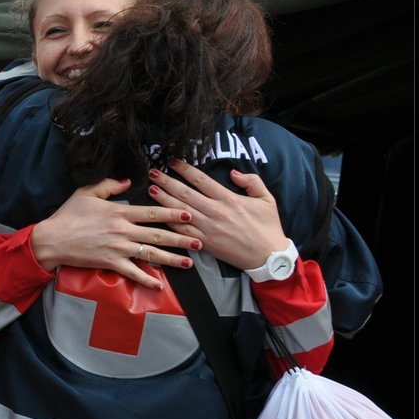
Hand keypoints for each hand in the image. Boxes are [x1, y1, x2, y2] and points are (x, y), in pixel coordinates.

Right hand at [27, 177, 198, 287]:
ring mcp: (118, 248)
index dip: (172, 212)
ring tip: (189, 262)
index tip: (189, 214)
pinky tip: (160, 285)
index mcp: (119, 211)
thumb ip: (108, 185)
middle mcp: (123, 230)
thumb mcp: (86, 192)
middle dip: (181, 238)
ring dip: (172, 258)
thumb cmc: (68, 215)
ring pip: (151, 254)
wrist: (52, 239)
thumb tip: (127, 181)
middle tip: (199, 241)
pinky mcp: (111, 263)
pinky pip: (133, 273)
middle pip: (158, 234)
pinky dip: (147, 280)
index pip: (152, 212)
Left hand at [147, 160, 287, 271]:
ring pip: (180, 211)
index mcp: (229, 199)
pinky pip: (183, 231)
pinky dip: (170, 223)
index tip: (173, 162)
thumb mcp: (267, 199)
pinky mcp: (204, 243)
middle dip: (167, 182)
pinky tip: (158, 215)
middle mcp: (215, 212)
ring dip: (163, 200)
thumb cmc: (268, 227)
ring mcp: (208, 228)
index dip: (185, 170)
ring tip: (151, 189)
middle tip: (153, 172)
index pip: (201, 181)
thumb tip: (233, 172)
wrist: (268, 256)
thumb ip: (251, 182)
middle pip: (185, 194)